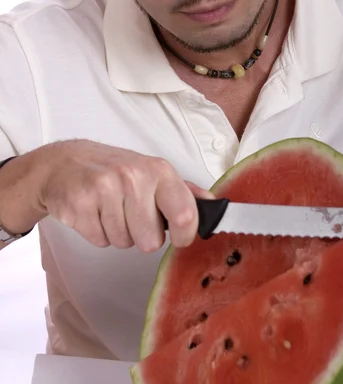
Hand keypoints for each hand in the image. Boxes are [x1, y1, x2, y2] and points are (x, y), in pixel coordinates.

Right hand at [1, 140, 213, 251]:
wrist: (64, 162)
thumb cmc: (112, 169)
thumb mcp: (151, 171)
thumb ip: (184, 191)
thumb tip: (214, 206)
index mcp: (158, 170)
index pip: (185, 215)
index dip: (185, 235)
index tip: (180, 237)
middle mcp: (133, 177)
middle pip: (150, 241)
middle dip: (141, 234)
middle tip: (129, 212)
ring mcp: (104, 190)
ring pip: (124, 243)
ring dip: (117, 232)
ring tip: (108, 209)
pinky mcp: (80, 206)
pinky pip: (100, 241)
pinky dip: (96, 232)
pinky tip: (93, 212)